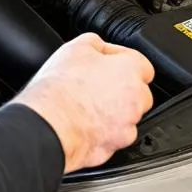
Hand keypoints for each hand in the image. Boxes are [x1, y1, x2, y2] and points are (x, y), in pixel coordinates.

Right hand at [12, 33, 154, 173]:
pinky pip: (113, 138)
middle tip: (95, 85)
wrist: (49, 122)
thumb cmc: (61, 87)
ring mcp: (127, 127)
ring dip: (113, 112)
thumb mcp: (75, 47)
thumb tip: (99, 47)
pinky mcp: (114, 148)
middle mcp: (136, 101)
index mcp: (130, 71)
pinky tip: (84, 124)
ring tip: (86, 106)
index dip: (121, 63)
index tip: (108, 64)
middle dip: (122, 90)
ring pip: (127, 118)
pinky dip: (102, 132)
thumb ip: (96, 44)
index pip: (142, 65)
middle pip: (138, 93)